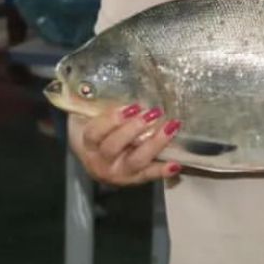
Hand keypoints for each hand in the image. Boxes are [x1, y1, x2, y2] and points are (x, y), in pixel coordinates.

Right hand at [67, 104, 183, 185]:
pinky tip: (176, 163)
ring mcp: (119, 173)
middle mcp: (101, 161)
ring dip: (154, 143)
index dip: (112, 119)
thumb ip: (101, 106)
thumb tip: (122, 83)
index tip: (132, 106)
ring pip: (135, 160)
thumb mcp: (91, 119)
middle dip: (134, 129)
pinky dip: (163, 170)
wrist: (98, 162)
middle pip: (114, 147)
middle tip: (153, 113)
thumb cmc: (98, 133)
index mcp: (88, 144)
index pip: (95, 133)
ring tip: (171, 126)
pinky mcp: (135, 179)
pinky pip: (149, 175)